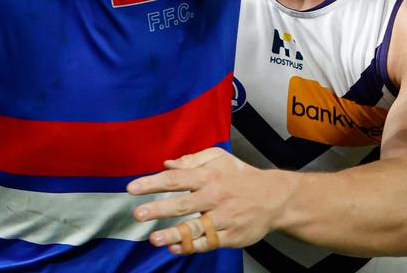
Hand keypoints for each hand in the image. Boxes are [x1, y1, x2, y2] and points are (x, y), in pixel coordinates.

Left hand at [127, 147, 290, 251]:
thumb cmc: (241, 176)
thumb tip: (166, 164)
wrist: (274, 198)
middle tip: (137, 214)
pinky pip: (207, 243)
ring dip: (172, 234)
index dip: (152, 183)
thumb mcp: (219, 158)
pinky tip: (175, 247)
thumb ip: (192, 159)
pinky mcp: (230, 236)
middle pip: (182, 203)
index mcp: (208, 176)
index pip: (176, 179)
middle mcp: (214, 197)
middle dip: (158, 209)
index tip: (132, 188)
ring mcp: (222, 218)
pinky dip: (190, 246)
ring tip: (154, 238)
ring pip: (194, 228)